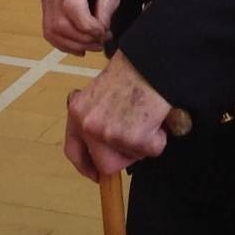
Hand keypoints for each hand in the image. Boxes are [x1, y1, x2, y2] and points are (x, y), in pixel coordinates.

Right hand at [42, 0, 124, 54]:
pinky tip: (79, 46)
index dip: (88, 26)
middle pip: (59, 21)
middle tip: (102, 41)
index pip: (72, 6)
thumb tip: (101, 30)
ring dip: (73, 43)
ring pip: (51, 28)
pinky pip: (48, 27)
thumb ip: (109, 2)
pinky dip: (62, 42)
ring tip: (93, 45)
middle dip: (82, 38)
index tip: (104, 32)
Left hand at [63, 51, 172, 180]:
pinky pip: (153, 150)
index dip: (85, 166)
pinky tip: (158, 116)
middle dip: (124, 156)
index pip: (74, 151)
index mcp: (78, 112)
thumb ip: (96, 116)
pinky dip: (160, 137)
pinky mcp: (134, 138)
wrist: (152, 59)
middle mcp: (89, 125)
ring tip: (149, 118)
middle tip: (137, 137)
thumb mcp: (100, 92)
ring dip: (144, 143)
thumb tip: (104, 145)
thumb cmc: (132, 70)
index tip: (96, 175)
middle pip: (106, 163)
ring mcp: (110, 133)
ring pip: (132, 157)